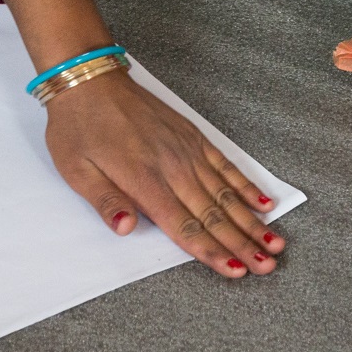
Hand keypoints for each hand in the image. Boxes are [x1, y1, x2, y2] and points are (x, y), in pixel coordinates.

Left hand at [43, 73, 282, 275]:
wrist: (89, 80)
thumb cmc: (79, 127)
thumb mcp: (76, 169)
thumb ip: (105, 201)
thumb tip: (126, 229)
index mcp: (143, 180)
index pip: (183, 226)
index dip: (210, 251)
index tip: (235, 271)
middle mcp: (172, 167)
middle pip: (213, 214)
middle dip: (242, 244)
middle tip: (267, 267)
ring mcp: (186, 150)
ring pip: (225, 193)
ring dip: (251, 221)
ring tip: (275, 243)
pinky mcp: (192, 136)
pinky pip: (224, 164)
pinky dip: (245, 185)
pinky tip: (263, 202)